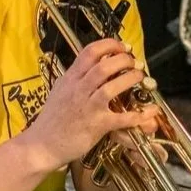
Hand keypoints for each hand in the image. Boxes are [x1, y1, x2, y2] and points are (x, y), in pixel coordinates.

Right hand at [16, 38, 158, 166]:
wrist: (41, 145)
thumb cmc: (51, 120)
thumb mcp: (60, 91)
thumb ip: (76, 78)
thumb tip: (91, 65)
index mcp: (70, 79)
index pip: (90, 52)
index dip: (110, 45)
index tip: (123, 47)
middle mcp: (78, 90)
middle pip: (104, 66)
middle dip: (124, 60)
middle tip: (133, 62)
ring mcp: (87, 107)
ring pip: (112, 87)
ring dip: (130, 79)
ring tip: (139, 77)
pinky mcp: (96, 126)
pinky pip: (121, 117)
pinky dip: (138, 114)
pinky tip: (149, 111)